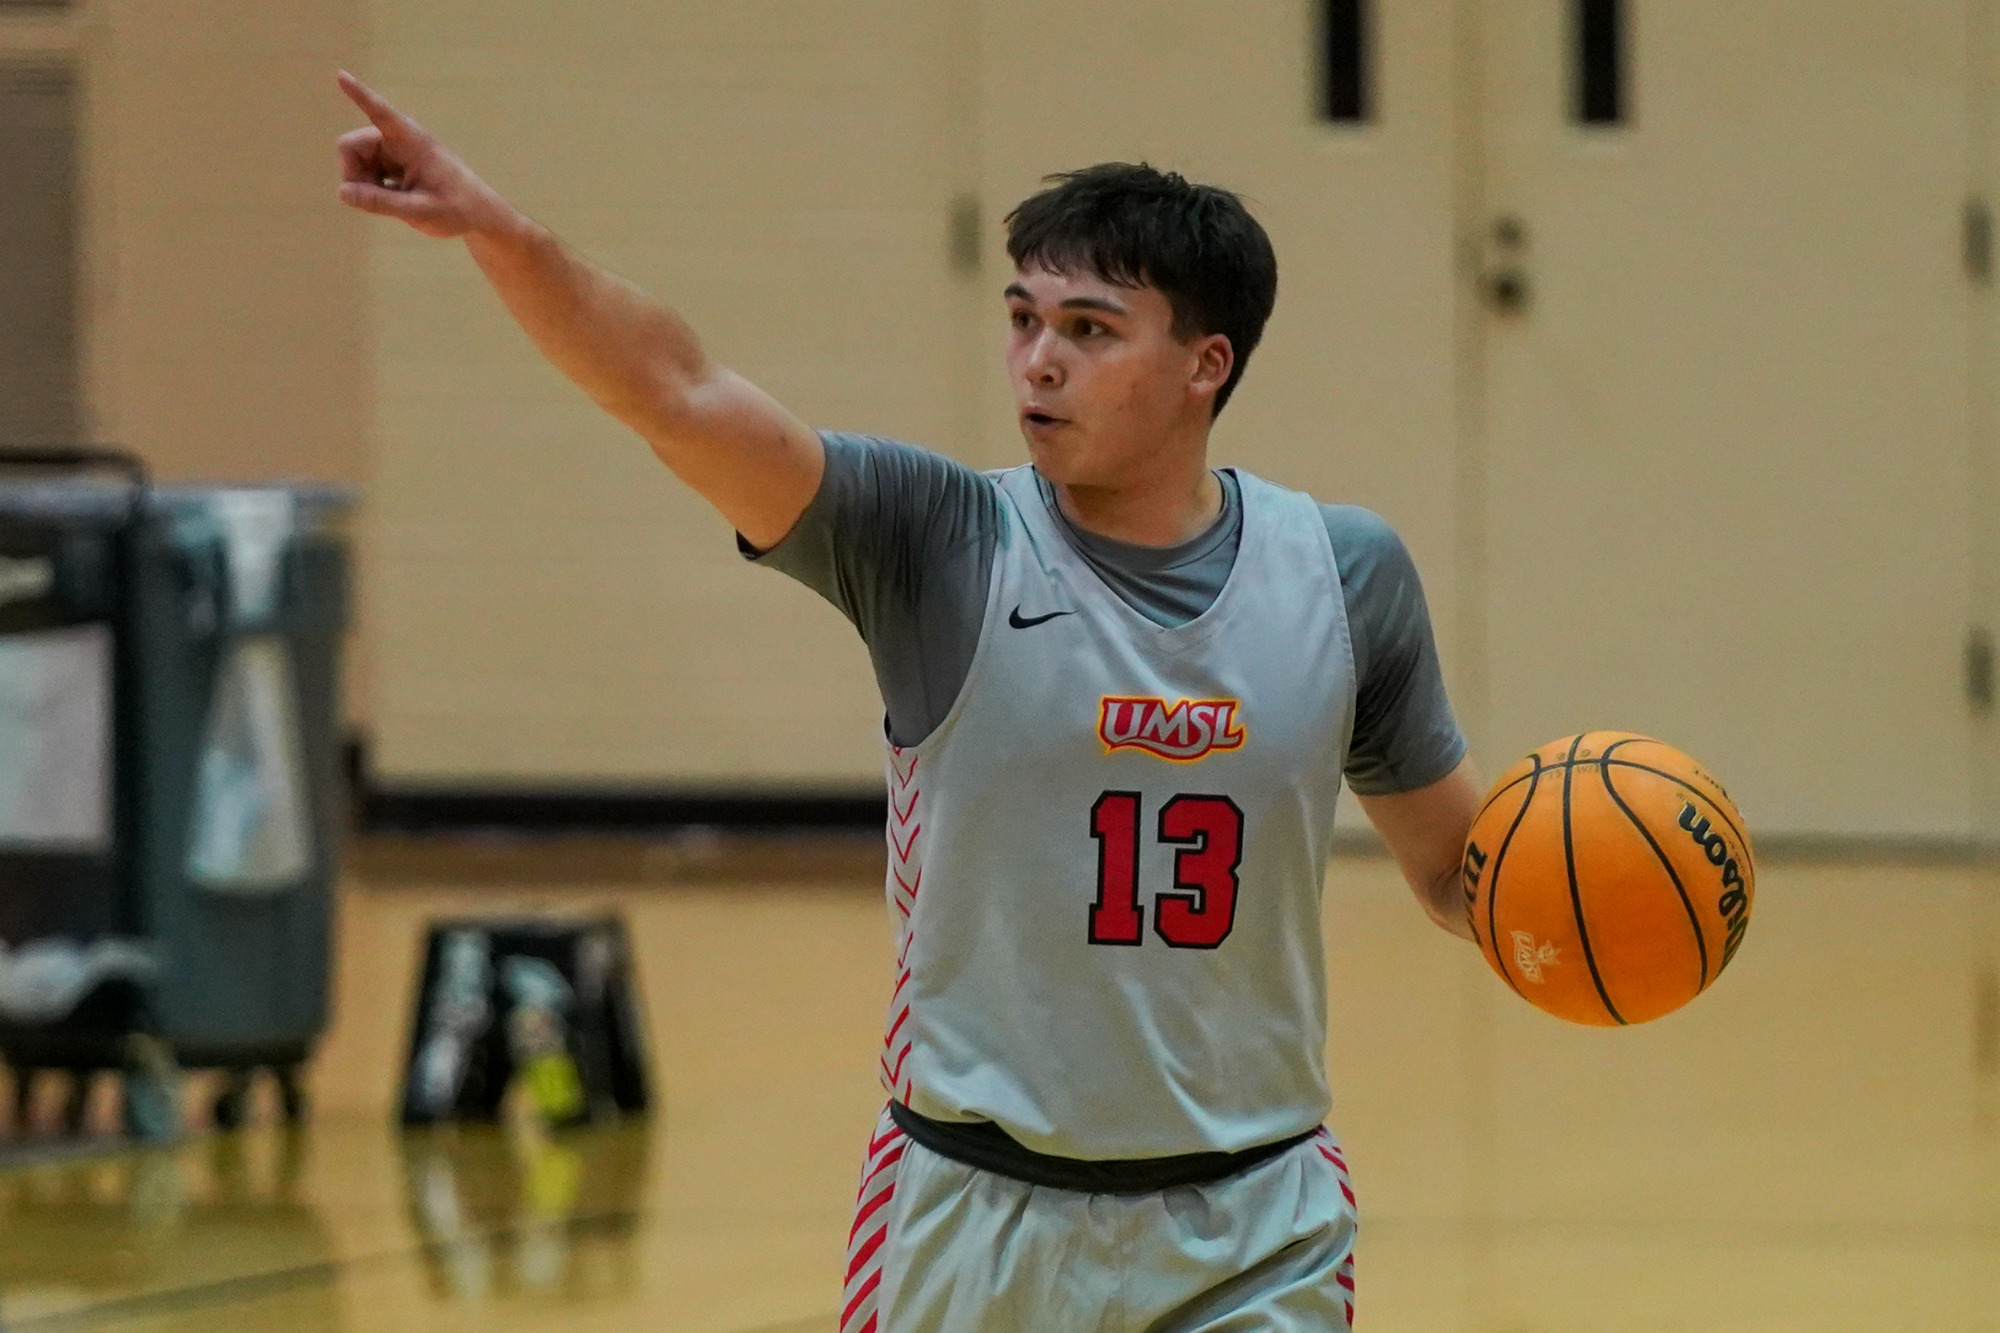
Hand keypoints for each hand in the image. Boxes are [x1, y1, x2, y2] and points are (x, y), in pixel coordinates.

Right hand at [334, 70, 514, 239]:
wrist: (477, 215)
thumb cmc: (456, 209)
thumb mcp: (418, 211)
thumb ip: (380, 202)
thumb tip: (343, 192)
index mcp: (411, 141)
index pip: (380, 113)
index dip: (359, 95)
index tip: (341, 74)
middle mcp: (398, 140)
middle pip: (352, 146)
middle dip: (354, 173)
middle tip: (372, 200)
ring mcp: (394, 152)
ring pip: (356, 161)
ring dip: (364, 184)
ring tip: (393, 202)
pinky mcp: (392, 166)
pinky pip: (365, 173)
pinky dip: (371, 188)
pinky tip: (394, 201)